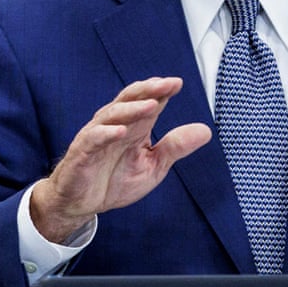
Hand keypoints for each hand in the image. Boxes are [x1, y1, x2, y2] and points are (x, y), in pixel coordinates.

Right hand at [29, 76, 211, 243]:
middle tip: (168, 84)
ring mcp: (97, 136)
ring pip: (113, 114)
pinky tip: (121, 131)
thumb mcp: (153, 167)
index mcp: (135, 127)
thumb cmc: (115, 181)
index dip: (162, 91)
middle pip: (131, 99)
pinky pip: (93, 138)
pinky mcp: (82, 152)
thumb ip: (175, 147)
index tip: (178, 83)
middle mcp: (116, 125)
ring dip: (132, 109)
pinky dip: (106, 133)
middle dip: (149, 90)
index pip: (149, 101)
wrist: (81, 203)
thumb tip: (206, 130)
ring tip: (151, 105)